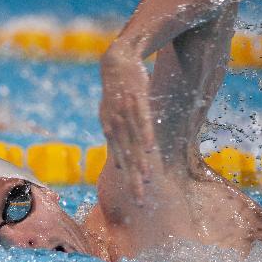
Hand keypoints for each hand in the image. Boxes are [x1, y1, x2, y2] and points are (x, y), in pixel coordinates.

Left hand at [99, 47, 155, 202]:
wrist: (116, 59)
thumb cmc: (119, 90)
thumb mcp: (115, 116)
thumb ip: (120, 137)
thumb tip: (123, 160)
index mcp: (111, 131)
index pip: (121, 161)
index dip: (129, 180)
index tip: (137, 200)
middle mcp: (115, 125)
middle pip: (126, 158)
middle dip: (133, 180)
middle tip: (139, 201)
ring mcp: (125, 113)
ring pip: (133, 142)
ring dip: (139, 161)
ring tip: (146, 180)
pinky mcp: (135, 99)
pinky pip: (141, 120)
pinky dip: (145, 134)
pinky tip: (150, 149)